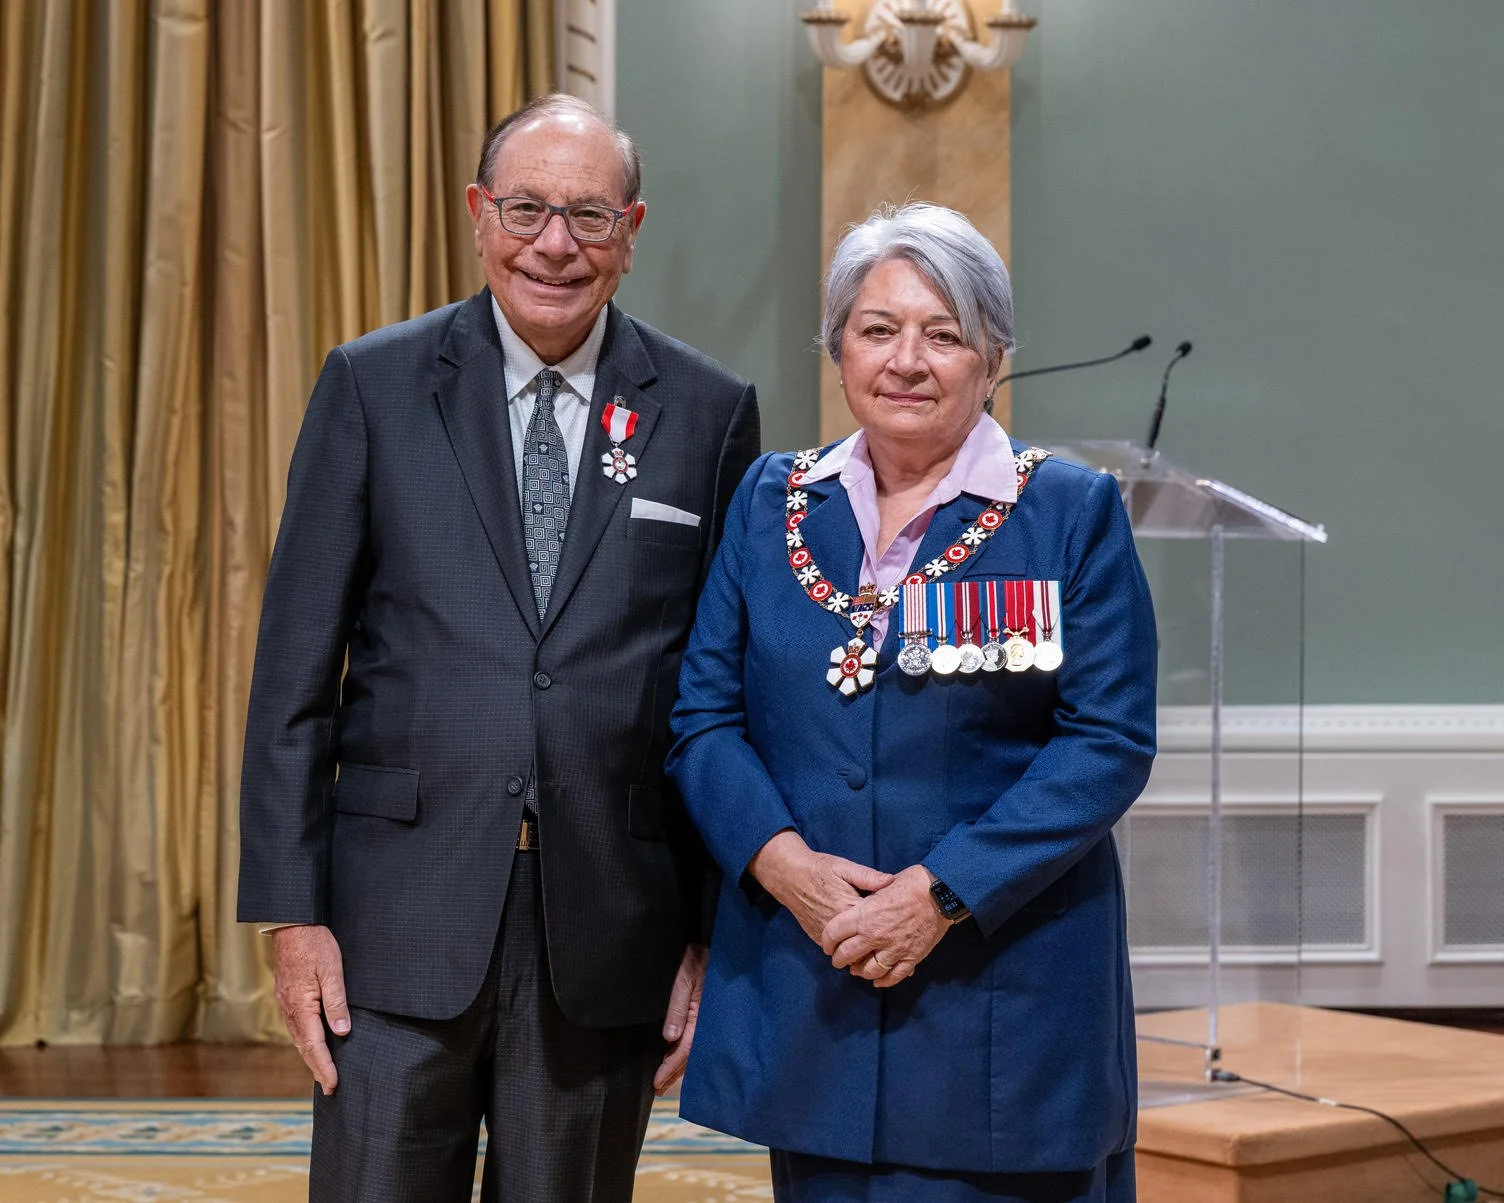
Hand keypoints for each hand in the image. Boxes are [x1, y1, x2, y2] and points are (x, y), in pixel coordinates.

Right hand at [272, 924, 349, 1094]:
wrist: (293, 924)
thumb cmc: (315, 944)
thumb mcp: (332, 970)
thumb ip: (336, 1002)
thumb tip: (342, 1032)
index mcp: (301, 1006)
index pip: (314, 1045)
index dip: (324, 1067)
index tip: (333, 1085)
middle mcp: (290, 1009)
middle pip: (303, 1047)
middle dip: (317, 1068)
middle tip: (330, 1088)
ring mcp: (286, 1003)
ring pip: (299, 1038)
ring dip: (311, 1057)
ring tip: (324, 1072)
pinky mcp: (288, 997)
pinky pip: (297, 1027)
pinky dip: (305, 1041)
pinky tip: (314, 1044)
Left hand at [654, 943, 707, 1095]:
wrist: (715, 940)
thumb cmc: (698, 957)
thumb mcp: (684, 979)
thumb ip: (678, 1008)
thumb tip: (670, 1039)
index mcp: (703, 1016)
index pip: (685, 1050)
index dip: (670, 1068)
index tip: (657, 1083)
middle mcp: (708, 1020)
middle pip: (691, 1055)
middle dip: (675, 1072)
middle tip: (658, 1088)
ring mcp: (709, 1017)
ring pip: (695, 1047)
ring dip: (680, 1063)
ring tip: (666, 1078)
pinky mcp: (707, 1010)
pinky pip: (698, 1036)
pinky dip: (686, 1048)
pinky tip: (677, 1052)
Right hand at [748, 830, 892, 946]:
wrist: (789, 876)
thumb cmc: (819, 868)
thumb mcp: (844, 867)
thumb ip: (868, 877)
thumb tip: (892, 881)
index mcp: (849, 907)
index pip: (875, 925)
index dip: (890, 927)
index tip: (903, 929)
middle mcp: (838, 925)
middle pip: (865, 945)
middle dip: (881, 948)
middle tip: (898, 951)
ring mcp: (826, 934)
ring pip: (850, 954)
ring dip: (865, 956)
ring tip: (881, 954)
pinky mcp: (818, 938)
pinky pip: (837, 952)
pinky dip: (849, 954)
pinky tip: (860, 952)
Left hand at [820, 865, 948, 987]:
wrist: (941, 893)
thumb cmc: (911, 883)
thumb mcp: (882, 884)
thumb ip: (867, 899)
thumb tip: (859, 905)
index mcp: (864, 915)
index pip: (834, 933)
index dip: (827, 940)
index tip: (827, 944)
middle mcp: (875, 935)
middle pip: (847, 955)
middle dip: (839, 959)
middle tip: (837, 959)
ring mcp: (894, 949)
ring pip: (868, 970)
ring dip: (859, 971)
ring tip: (856, 970)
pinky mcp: (911, 957)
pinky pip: (893, 976)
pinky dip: (883, 980)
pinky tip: (878, 980)